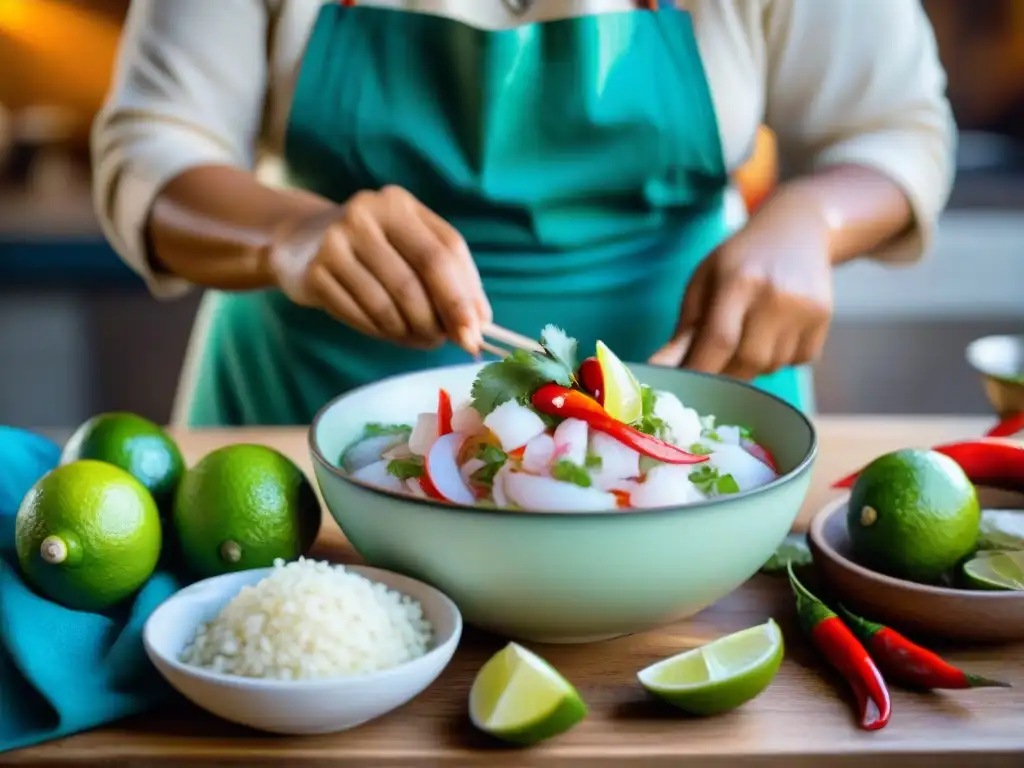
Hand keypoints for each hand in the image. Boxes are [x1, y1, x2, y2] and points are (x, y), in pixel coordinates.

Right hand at [270, 185, 490, 351]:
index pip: (444, 252)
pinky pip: (362, 315)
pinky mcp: (315, 273)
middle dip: (439, 320)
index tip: (477, 332)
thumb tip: (480, 323)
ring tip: (418, 338)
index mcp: (399, 204)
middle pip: (416, 279)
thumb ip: (449, 277)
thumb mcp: (410, 246)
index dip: (464, 296)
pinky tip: (388, 332)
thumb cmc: (373, 248)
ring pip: (389, 304)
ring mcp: (336, 243)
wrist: (301, 242)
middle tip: (447, 342)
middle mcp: (366, 215)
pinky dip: (382, 332)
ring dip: (410, 332)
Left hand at [650, 194, 833, 378]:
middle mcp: (776, 295)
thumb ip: (684, 330)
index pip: (719, 340)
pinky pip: (797, 361)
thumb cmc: (739, 260)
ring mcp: (805, 308)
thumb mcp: (704, 282)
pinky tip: (776, 328)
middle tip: (717, 360)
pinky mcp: (825, 318)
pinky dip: (781, 357)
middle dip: (727, 372)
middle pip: (747, 361)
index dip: (701, 370)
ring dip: (754, 364)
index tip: (687, 388)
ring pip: (771, 366)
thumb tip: (659, 370)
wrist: (798, 229)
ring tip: (750, 331)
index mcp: (739, 281)